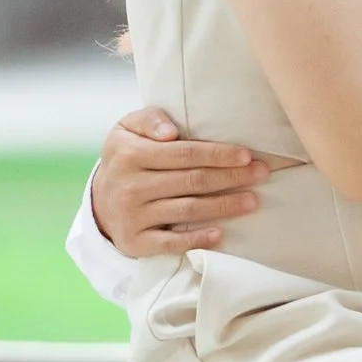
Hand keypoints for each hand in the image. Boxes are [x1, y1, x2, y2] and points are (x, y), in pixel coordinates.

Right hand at [93, 106, 270, 255]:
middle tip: (262, 174)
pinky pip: (170, 243)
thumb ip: (149, 119)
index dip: (218, 154)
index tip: (247, 155)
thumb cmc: (126, 157)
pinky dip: (196, 239)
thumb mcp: (127, 129)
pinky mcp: (135, 242)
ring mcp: (133, 216)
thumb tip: (171, 133)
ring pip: (187, 210)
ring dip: (224, 206)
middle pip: (191, 181)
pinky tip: (220, 235)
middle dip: (231, 178)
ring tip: (253, 201)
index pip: (184, 153)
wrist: (99, 200)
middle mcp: (130, 186)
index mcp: (130, 154)